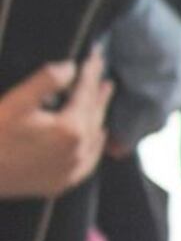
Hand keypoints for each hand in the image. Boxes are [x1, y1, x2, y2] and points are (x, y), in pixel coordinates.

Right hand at [0, 53, 105, 198]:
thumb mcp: (16, 103)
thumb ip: (45, 82)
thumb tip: (70, 67)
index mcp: (70, 129)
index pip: (86, 94)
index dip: (90, 74)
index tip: (96, 58)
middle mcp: (79, 151)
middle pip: (94, 115)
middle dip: (98, 92)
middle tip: (104, 74)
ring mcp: (73, 169)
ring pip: (94, 136)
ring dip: (98, 115)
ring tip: (102, 97)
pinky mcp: (65, 182)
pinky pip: (89, 160)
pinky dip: (95, 143)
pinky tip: (97, 135)